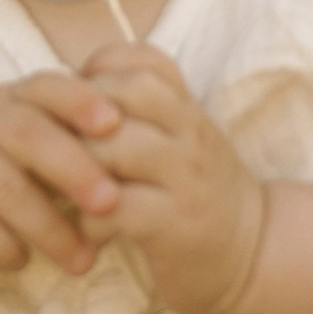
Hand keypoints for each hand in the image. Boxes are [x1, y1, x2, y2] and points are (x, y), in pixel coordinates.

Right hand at [0, 70, 123, 282]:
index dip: (81, 101)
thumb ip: (72, 144)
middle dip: (74, 167)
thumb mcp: (27, 150)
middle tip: (111, 203)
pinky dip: (3, 247)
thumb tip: (146, 155)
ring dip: (49, 227)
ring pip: (3, 186)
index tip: (117, 123)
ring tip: (83, 261)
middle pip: (27, 132)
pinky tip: (22, 261)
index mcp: (9, 99)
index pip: (46, 87)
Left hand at [75, 45, 265, 313]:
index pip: (143, 61)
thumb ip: (139, 111)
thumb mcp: (178, 139)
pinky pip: (116, 207)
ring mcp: (188, 179)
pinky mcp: (177, 226)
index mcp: (189, 109)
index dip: (99, 72)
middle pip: (126, 92)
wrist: (253, 252)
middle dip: (79, 115)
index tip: (79, 105)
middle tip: (59, 148)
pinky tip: (91, 230)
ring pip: (114, 146)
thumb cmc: (196, 192)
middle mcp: (193, 134)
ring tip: (68, 191)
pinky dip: (90, 220)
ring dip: (76, 168)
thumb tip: (67, 91)